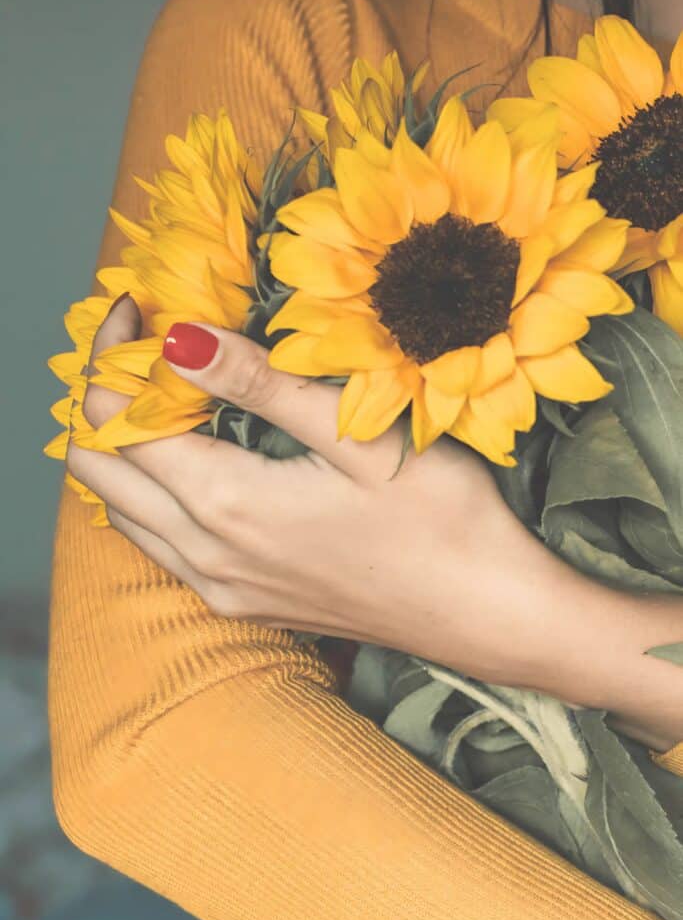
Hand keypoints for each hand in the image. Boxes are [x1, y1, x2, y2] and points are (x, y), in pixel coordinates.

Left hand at [66, 298, 682, 739]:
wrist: (485, 614)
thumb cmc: (441, 517)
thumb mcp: (356, 437)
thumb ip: (261, 385)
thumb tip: (178, 338)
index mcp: (225, 503)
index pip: (115, 421)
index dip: (110, 354)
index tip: (138, 304)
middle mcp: (204, 554)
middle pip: (98, 472)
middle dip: (101, 400)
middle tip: (144, 348)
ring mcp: (220, 588)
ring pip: (123, 513)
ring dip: (123, 452)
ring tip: (165, 397)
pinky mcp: (243, 605)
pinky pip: (160, 546)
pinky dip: (150, 497)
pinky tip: (193, 466)